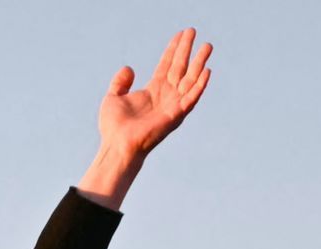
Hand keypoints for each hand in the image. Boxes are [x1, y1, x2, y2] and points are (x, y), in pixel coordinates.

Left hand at [98, 28, 212, 162]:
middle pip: (180, 67)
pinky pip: (191, 98)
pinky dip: (200, 86)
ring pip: (190, 80)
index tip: (180, 34)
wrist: (117, 146)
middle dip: (187, 49)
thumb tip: (128, 68)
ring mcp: (172, 106)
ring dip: (199, 63)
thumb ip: (120, 82)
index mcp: (153, 91)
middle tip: (193, 31)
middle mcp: (165, 97)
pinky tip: (207, 71)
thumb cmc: (114, 128)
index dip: (173, 49)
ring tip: (207, 46)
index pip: (166, 65)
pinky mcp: (175, 116)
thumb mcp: (113, 97)